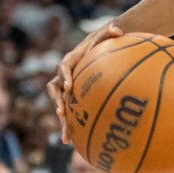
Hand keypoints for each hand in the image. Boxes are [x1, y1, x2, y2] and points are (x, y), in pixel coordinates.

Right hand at [47, 22, 123, 143]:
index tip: (69, 86)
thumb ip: (112, 31)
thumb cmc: (108, 39)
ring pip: (60, 104)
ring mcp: (68, 88)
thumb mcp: (110, 33)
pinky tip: (75, 142)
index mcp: (72, 60)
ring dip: (62, 120)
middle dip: (58, 102)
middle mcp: (66, 75)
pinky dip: (71, 125)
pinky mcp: (75, 97)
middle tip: (62, 112)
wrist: (105, 48)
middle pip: (56, 90)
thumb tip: (118, 29)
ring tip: (66, 136)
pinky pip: (71, 112)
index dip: (64, 76)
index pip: (64, 67)